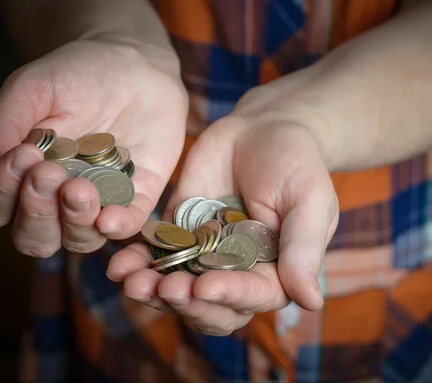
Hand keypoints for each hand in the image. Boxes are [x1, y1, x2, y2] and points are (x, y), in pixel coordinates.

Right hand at [0, 39, 187, 256]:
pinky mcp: (139, 195)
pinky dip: (118, 227)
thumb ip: (5, 124)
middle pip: (34, 237)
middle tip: (48, 173)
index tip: (21, 155)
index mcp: (23, 174)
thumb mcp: (33, 88)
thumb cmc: (77, 73)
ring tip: (79, 189)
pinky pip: (129, 225)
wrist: (134, 62)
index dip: (0, 192)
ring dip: (74, 222)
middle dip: (36, 213)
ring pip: (78, 239)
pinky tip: (110, 217)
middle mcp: (58, 197)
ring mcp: (100, 200)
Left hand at [107, 110, 338, 335]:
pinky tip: (120, 261)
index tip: (205, 285)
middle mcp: (237, 271)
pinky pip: (154, 253)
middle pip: (209, 304)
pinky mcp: (178, 231)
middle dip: (185, 301)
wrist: (263, 127)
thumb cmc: (297, 162)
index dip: (228, 296)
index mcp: (274, 271)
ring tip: (131, 280)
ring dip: (153, 290)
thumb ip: (303, 249)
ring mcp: (204, 253)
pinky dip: (137, 260)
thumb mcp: (308, 201)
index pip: (251, 297)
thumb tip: (312, 303)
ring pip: (176, 285)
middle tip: (164, 288)